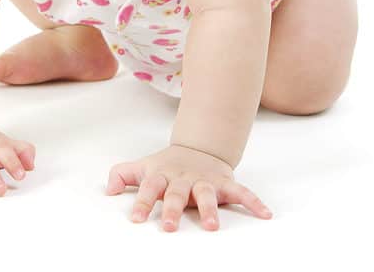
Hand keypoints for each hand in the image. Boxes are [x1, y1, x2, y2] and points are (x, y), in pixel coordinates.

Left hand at [105, 144, 272, 230]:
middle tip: (169, 227)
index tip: (135, 218)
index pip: (149, 187)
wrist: (198, 146)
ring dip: (209, 209)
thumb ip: (122, 174)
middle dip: (173, 209)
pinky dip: (253, 201)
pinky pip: (240, 191)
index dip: (142, 202)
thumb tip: (108, 189)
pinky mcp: (224, 182)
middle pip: (177, 193)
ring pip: (207, 194)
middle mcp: (183, 177)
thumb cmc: (166, 165)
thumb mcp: (143, 167)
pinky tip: (265, 214)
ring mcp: (204, 179)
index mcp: (162, 175)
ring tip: (211, 227)